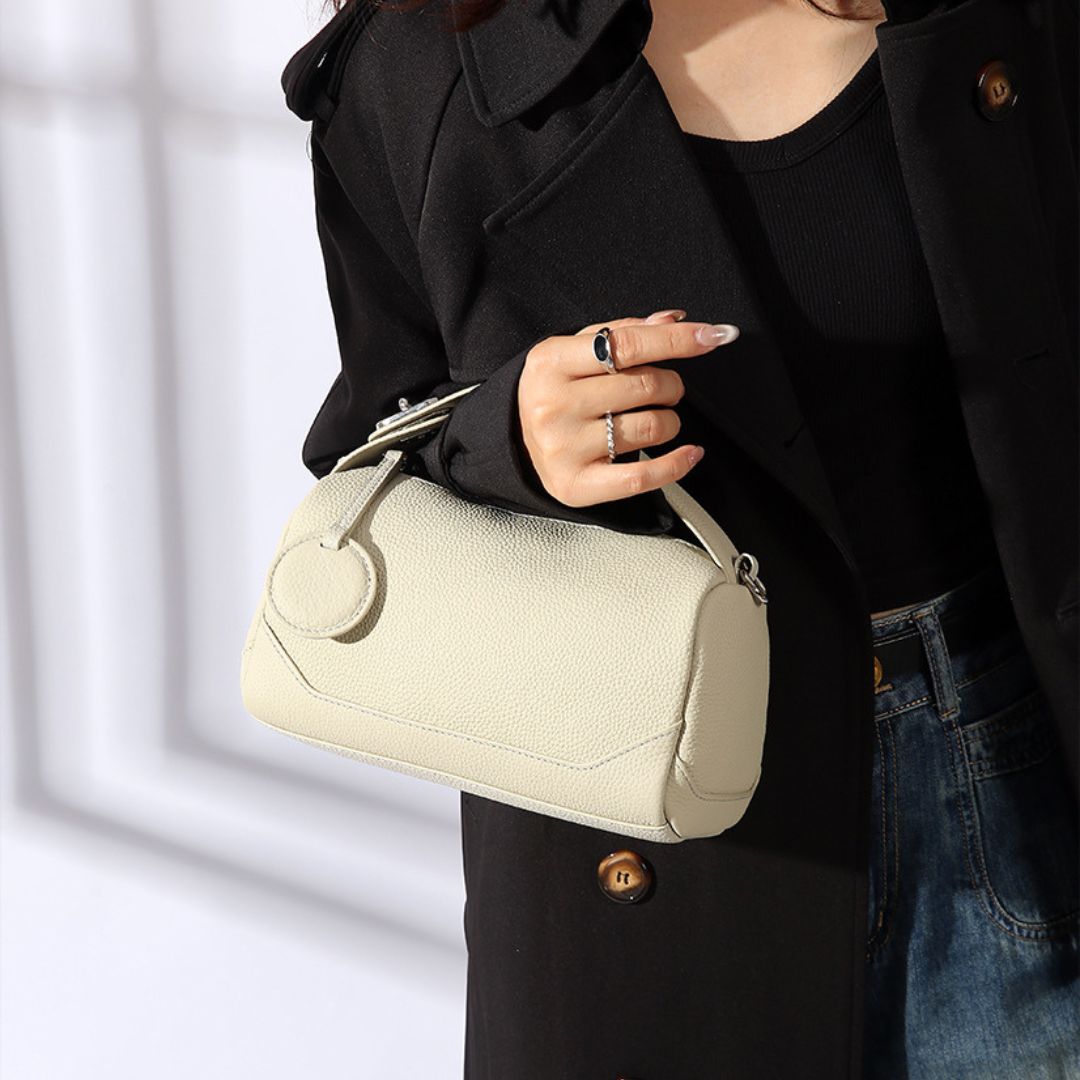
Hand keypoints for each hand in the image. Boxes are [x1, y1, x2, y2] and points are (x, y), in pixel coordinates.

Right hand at [516, 310, 739, 506]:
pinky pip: (642, 477)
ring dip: (670, 421)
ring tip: (657, 418)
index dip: (677, 339)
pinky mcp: (577, 485)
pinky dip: (677, 464)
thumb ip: (623, 332)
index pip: (627, 345)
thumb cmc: (551, 391)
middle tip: (663, 388)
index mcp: (551, 362)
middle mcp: (554, 404)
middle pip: (644, 386)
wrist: (511, 442)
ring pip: (650, 428)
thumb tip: (674, 320)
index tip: (713, 335)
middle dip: (670, 384)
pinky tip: (689, 452)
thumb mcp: (574, 351)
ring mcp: (564, 448)